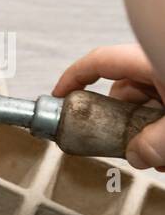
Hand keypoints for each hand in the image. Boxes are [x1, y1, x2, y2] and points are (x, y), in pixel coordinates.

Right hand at [53, 44, 164, 169]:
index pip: (99, 62)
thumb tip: (138, 155)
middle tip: (124, 143)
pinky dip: (161, 124)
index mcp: (151, 59)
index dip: (73, 78)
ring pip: (147, 100)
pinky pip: (164, 101)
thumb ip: (153, 143)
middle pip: (124, 90)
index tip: (60, 96)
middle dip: (120, 121)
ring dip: (146, 127)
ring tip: (159, 151)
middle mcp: (159, 62)